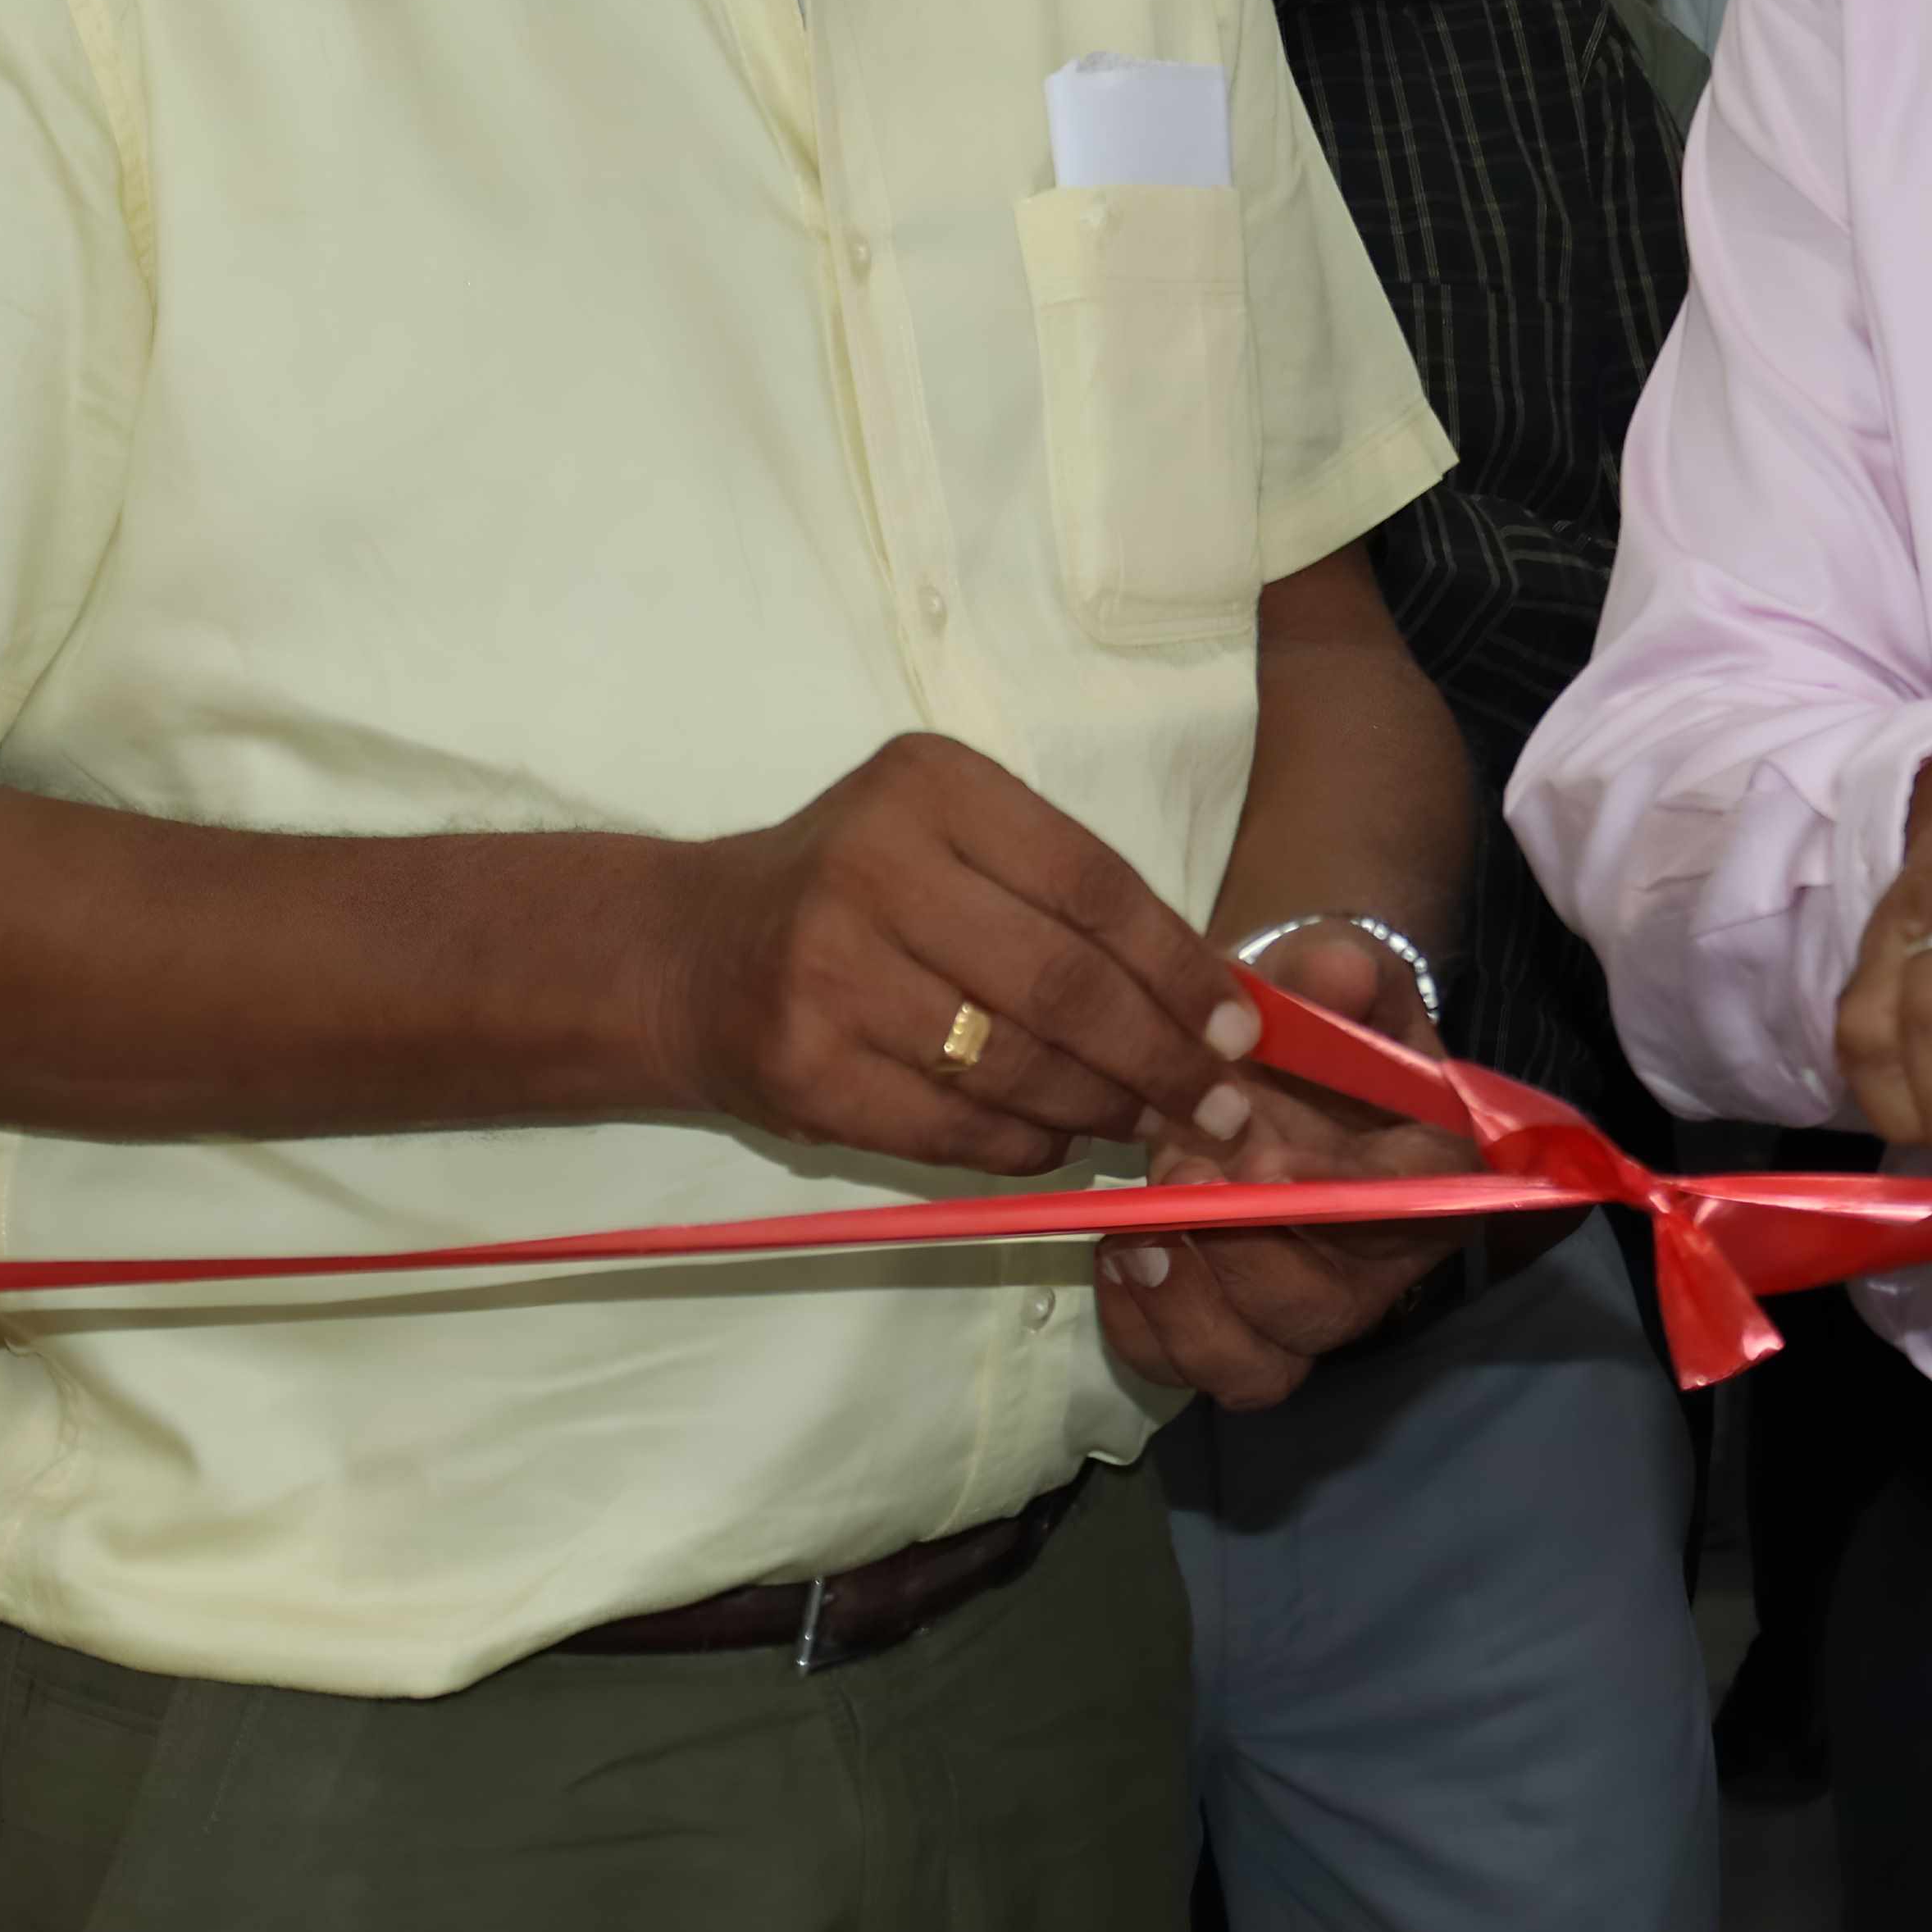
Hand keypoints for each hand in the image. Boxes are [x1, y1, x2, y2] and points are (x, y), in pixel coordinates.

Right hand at [657, 730, 1263, 1177]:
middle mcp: (875, 867)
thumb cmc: (853, 893)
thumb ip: (1064, 900)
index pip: (1093, 884)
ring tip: (1151, 1125)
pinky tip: (1060, 1139)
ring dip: (1103, 1109)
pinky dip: (1027, 1144)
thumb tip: (1211, 1001)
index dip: (1180, 968)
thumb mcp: (951, 842)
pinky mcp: (805, 1069)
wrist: (691, 957)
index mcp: (931, 787)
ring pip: (1015, 1066)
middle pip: (1063, 984)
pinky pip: (954, 1128)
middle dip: (1161, 1058)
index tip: (1240, 1031)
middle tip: (1222, 1107)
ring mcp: (831, 973)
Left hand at [1093, 924, 1477, 1409]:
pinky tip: (1112, 1256)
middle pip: (1324, 1309)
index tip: (1255, 1156)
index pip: (1404, 1204)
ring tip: (1130, 1235)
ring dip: (1185, 1308)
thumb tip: (1338, 968)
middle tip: (1175, 1178)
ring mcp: (1304, 1310)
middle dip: (1240, 1253)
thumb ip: (1337, 969)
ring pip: (1257, 1366)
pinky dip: (1141, 1331)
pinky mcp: (1236, 1335)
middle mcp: (1378, 1262)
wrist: (1261, 1057)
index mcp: (1430, 1171)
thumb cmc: (1309, 1019)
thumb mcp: (1332, 971)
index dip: (1328, 1192)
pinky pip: (1188, 1371)